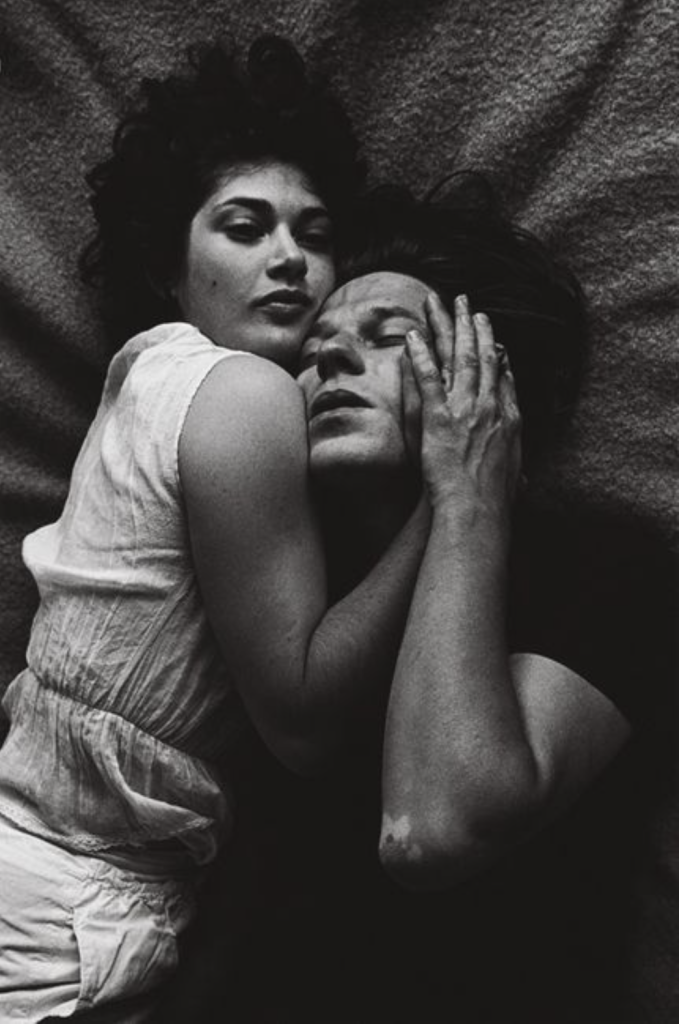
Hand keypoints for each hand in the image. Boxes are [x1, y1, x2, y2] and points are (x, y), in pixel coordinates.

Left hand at [405, 293, 521, 510]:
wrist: (476, 508)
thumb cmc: (494, 500)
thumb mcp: (515, 476)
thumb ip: (517, 465)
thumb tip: (523, 471)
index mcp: (508, 417)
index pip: (502, 375)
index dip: (495, 351)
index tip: (492, 335)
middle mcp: (489, 406)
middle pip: (481, 357)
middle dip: (474, 327)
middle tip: (469, 303)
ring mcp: (464, 409)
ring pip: (457, 358)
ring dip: (449, 327)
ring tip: (443, 304)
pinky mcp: (438, 417)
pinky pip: (428, 378)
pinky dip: (421, 355)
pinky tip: (414, 335)